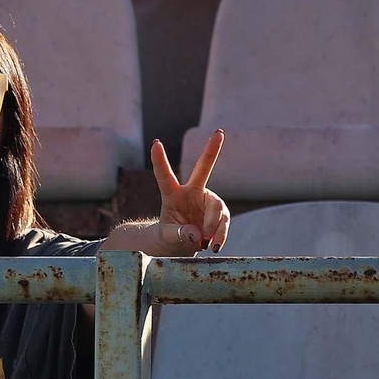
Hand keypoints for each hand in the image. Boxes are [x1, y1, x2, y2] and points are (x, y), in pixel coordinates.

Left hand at [152, 131, 230, 253]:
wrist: (183, 244)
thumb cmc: (171, 235)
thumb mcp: (170, 236)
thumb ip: (179, 234)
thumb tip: (196, 234)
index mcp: (172, 194)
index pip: (165, 176)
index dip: (159, 160)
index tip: (155, 143)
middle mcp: (192, 192)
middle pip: (204, 168)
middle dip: (212, 150)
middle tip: (219, 133)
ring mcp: (208, 200)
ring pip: (217, 209)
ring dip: (213, 228)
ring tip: (206, 244)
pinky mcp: (220, 212)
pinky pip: (223, 223)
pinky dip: (220, 235)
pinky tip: (214, 246)